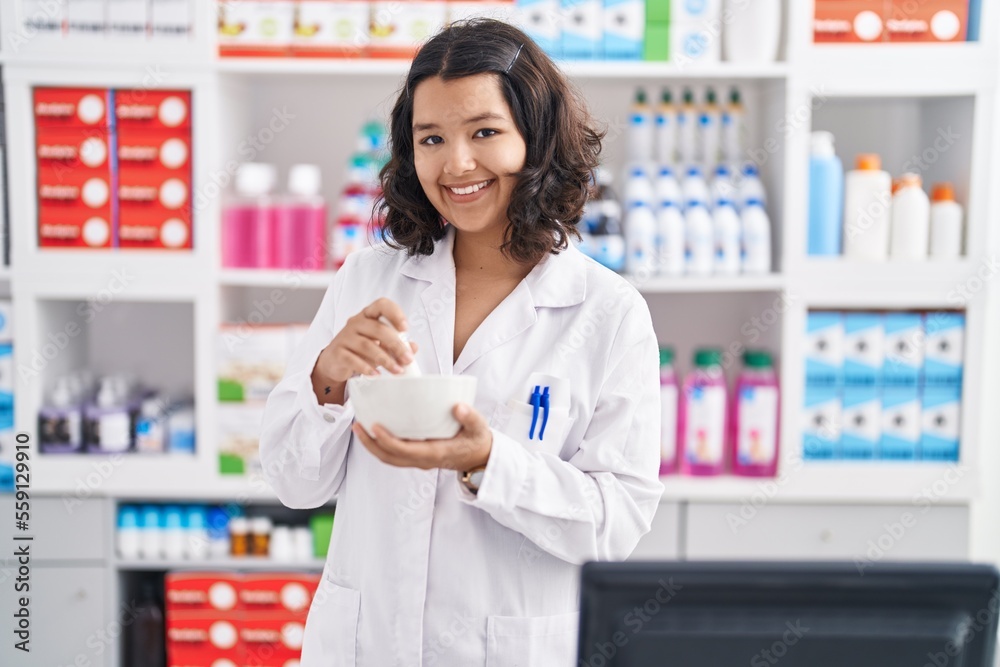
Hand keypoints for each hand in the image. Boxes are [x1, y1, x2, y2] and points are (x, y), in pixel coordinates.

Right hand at [316, 297, 417, 382]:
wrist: (334, 362)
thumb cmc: (360, 350)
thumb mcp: (380, 345)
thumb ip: (397, 344)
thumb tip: (413, 347)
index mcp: (368, 316)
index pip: (381, 305)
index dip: (395, 314)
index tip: (405, 328)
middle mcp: (356, 322)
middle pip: (378, 329)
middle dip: (396, 345)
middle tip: (407, 359)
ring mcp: (345, 337)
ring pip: (367, 346)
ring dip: (385, 359)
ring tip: (397, 370)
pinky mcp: (337, 352)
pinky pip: (353, 359)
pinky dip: (367, 368)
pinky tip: (377, 375)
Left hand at [352, 403, 492, 470]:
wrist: (481, 457)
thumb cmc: (477, 441)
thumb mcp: (479, 428)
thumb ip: (470, 417)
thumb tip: (458, 407)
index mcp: (435, 453)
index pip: (404, 450)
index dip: (387, 440)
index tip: (375, 426)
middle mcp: (423, 459)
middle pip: (389, 458)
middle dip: (371, 444)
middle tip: (357, 425)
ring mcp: (419, 460)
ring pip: (389, 458)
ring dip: (373, 445)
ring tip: (360, 427)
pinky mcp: (418, 456)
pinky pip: (395, 455)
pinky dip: (382, 445)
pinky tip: (375, 431)